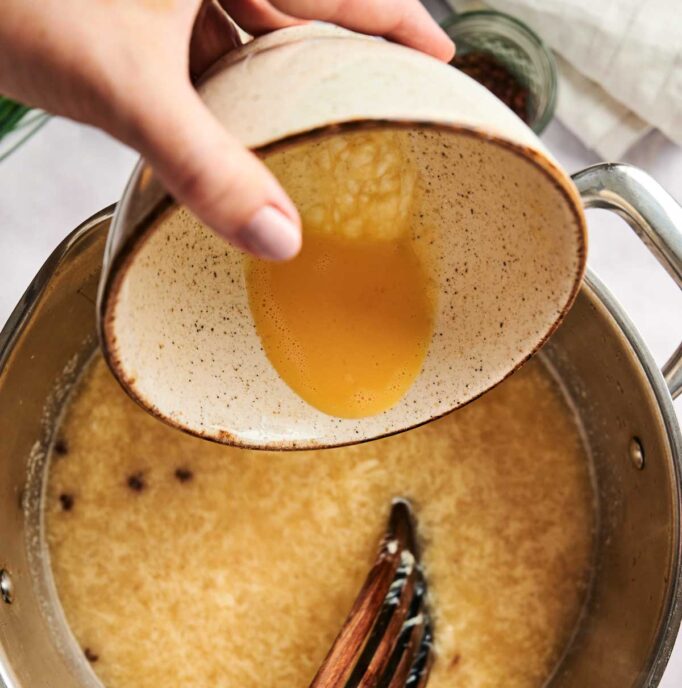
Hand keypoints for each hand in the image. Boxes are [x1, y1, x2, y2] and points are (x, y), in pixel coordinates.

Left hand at [0, 0, 452, 258]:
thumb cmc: (20, 5)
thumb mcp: (127, 91)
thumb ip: (205, 166)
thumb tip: (281, 240)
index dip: (395, 19)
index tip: (441, 56)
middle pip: (293, 6)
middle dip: (333, 57)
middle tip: (375, 108)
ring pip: (241, 29)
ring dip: (270, 81)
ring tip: (311, 134)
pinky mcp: (130, 12)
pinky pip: (195, 46)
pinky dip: (216, 88)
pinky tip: (230, 130)